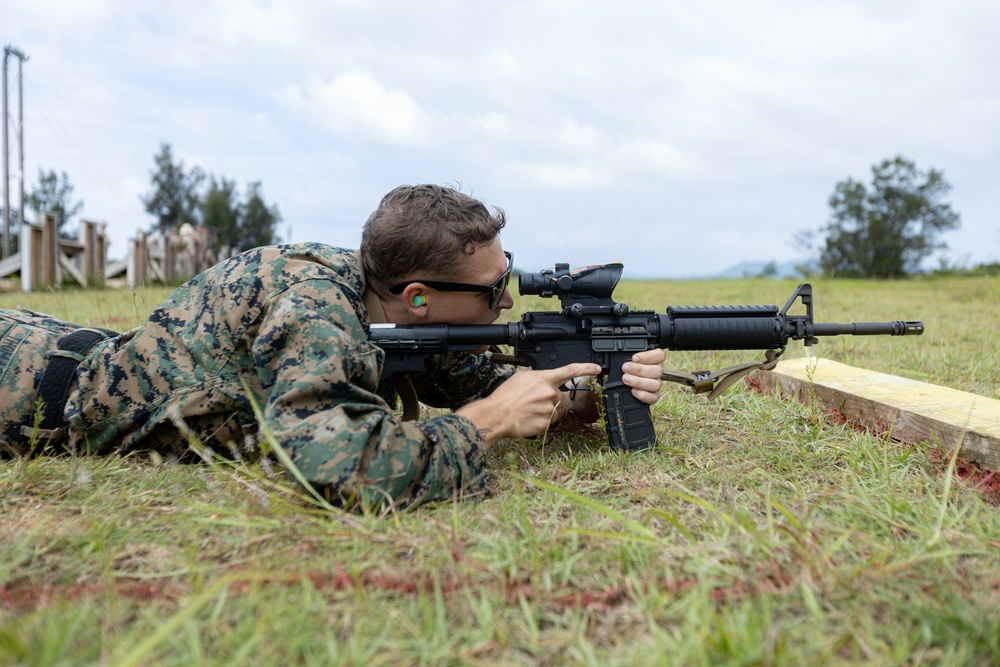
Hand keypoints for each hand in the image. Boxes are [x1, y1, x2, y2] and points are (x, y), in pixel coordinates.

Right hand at [456, 362, 601, 446]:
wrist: (496, 415)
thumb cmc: (505, 396)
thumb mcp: (521, 377)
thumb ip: (537, 376)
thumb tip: (543, 377)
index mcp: (544, 379)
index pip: (570, 370)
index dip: (586, 368)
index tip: (597, 369)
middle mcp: (549, 393)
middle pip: (562, 397)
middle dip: (553, 400)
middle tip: (537, 403)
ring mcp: (549, 409)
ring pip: (556, 411)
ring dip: (547, 411)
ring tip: (530, 411)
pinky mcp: (546, 424)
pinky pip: (549, 422)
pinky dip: (541, 421)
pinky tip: (529, 419)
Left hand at [621, 348, 665, 404]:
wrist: (622, 387)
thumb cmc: (627, 371)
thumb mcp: (628, 362)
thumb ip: (629, 359)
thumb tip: (625, 361)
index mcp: (654, 361)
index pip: (660, 355)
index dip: (648, 356)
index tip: (634, 358)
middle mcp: (657, 373)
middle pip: (657, 370)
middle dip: (639, 369)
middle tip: (625, 368)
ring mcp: (656, 385)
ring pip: (655, 384)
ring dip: (639, 382)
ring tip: (626, 379)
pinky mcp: (653, 396)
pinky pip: (653, 397)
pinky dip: (643, 395)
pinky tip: (633, 391)